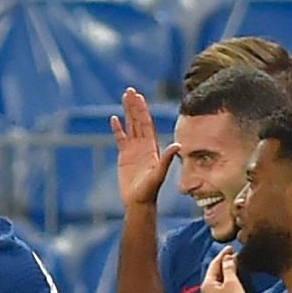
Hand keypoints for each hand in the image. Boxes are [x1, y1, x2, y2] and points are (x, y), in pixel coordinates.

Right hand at [111, 87, 178, 206]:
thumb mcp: (160, 174)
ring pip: (130, 126)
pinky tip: (113, 118)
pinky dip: (117, 128)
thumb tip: (178, 145)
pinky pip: (120, 138)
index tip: (139, 97)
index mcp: (152, 146)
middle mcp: (144, 144)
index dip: (142, 110)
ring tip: (124, 97)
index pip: (146, 123)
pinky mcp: (124, 156)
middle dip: (134, 105)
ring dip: (127, 112)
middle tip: (129, 90)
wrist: (139, 202)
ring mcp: (134, 149)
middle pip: (138, 120)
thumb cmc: (150, 190)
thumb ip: (168, 159)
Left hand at [201, 247, 247, 292]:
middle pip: (214, 273)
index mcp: (206, 284)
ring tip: (234, 265)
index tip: (231, 247)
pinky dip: (226, 281)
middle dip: (223, 263)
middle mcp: (205, 292)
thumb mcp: (232, 283)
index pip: (213, 265)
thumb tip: (228, 257)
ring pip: (217, 281)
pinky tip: (233, 280)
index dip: (223, 255)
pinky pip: (220, 289)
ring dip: (225, 272)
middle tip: (234, 254)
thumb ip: (229, 268)